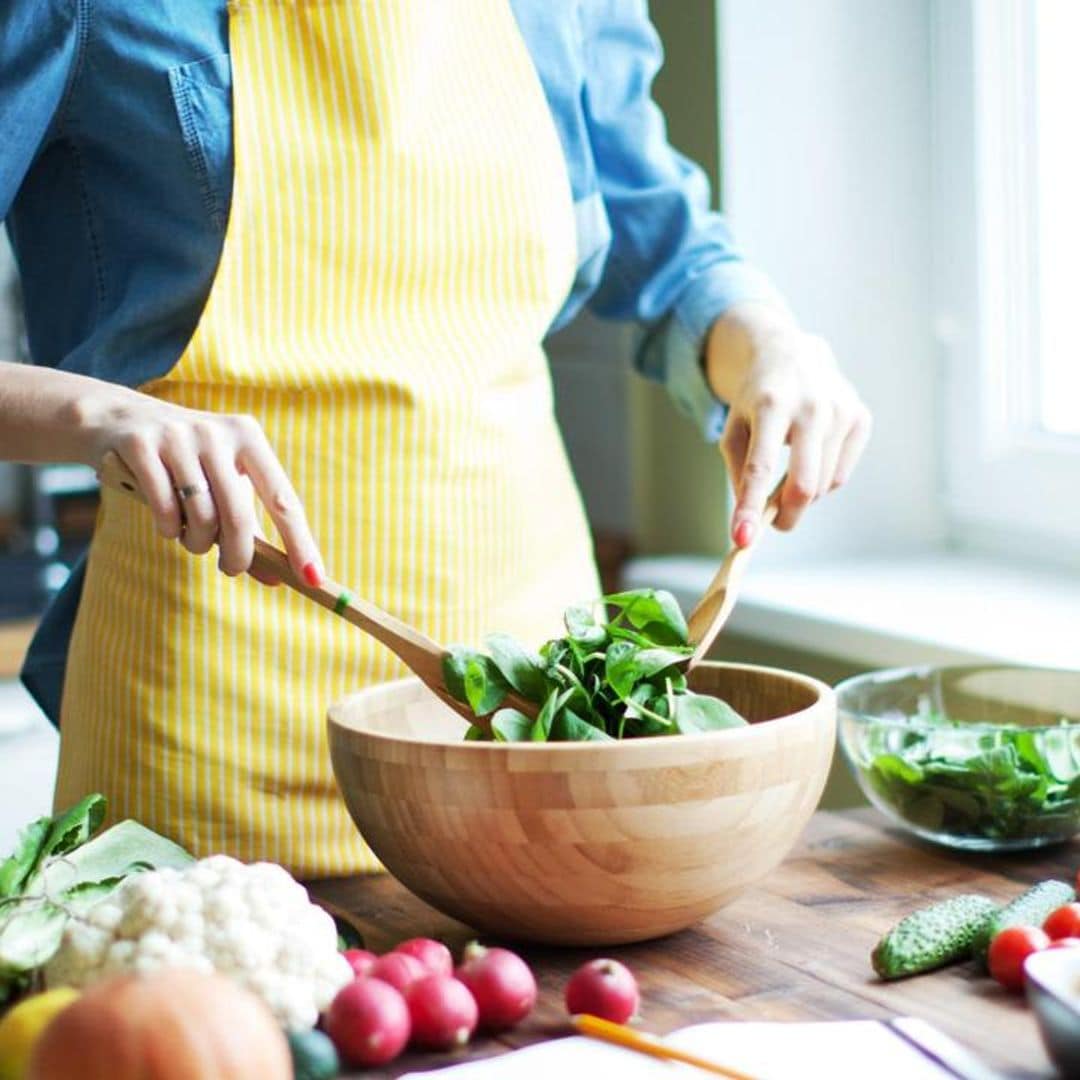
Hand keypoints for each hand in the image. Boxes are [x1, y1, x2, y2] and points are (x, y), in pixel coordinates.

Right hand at [75, 386, 322, 583]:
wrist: (113, 418)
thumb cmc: (183, 461)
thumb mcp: (220, 482)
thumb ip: (249, 529)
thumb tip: (277, 578)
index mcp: (248, 437)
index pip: (283, 498)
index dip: (300, 541)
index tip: (314, 578)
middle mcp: (217, 432)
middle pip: (239, 514)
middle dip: (238, 555)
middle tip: (231, 570)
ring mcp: (178, 436)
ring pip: (200, 516)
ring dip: (196, 542)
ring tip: (190, 538)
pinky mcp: (141, 445)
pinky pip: (163, 508)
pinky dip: (167, 529)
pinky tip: (167, 526)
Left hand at [705, 303, 871, 547]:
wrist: (790, 353)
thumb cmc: (756, 400)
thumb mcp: (734, 429)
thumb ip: (739, 472)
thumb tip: (751, 520)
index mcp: (771, 405)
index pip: (760, 468)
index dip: (751, 507)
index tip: (742, 540)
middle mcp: (811, 406)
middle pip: (803, 484)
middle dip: (786, 515)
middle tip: (772, 524)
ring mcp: (841, 410)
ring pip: (823, 484)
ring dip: (801, 494)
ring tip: (787, 472)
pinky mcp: (860, 417)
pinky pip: (840, 474)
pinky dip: (822, 479)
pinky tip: (811, 455)